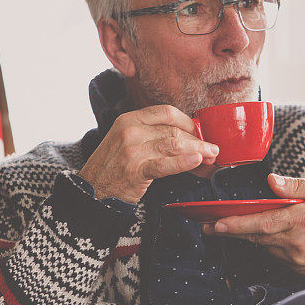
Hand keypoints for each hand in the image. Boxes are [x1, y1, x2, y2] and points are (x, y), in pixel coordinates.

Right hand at [78, 105, 219, 203]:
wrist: (91, 192)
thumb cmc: (113, 168)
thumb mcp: (127, 142)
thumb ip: (152, 136)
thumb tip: (189, 139)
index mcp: (129, 119)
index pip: (166, 112)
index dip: (188, 122)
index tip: (201, 132)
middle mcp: (130, 130)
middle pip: (173, 130)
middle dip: (197, 140)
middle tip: (213, 149)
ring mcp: (132, 150)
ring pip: (174, 145)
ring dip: (197, 151)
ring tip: (211, 157)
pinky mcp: (135, 170)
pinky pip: (165, 164)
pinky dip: (183, 162)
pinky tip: (197, 161)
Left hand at [202, 174, 304, 278]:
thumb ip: (296, 186)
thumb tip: (271, 181)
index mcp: (303, 220)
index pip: (263, 223)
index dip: (237, 224)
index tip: (217, 223)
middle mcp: (298, 243)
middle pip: (256, 237)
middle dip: (231, 231)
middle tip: (209, 226)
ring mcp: (298, 259)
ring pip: (264, 247)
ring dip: (250, 237)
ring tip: (232, 226)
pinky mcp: (299, 270)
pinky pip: (275, 256)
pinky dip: (268, 245)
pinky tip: (264, 236)